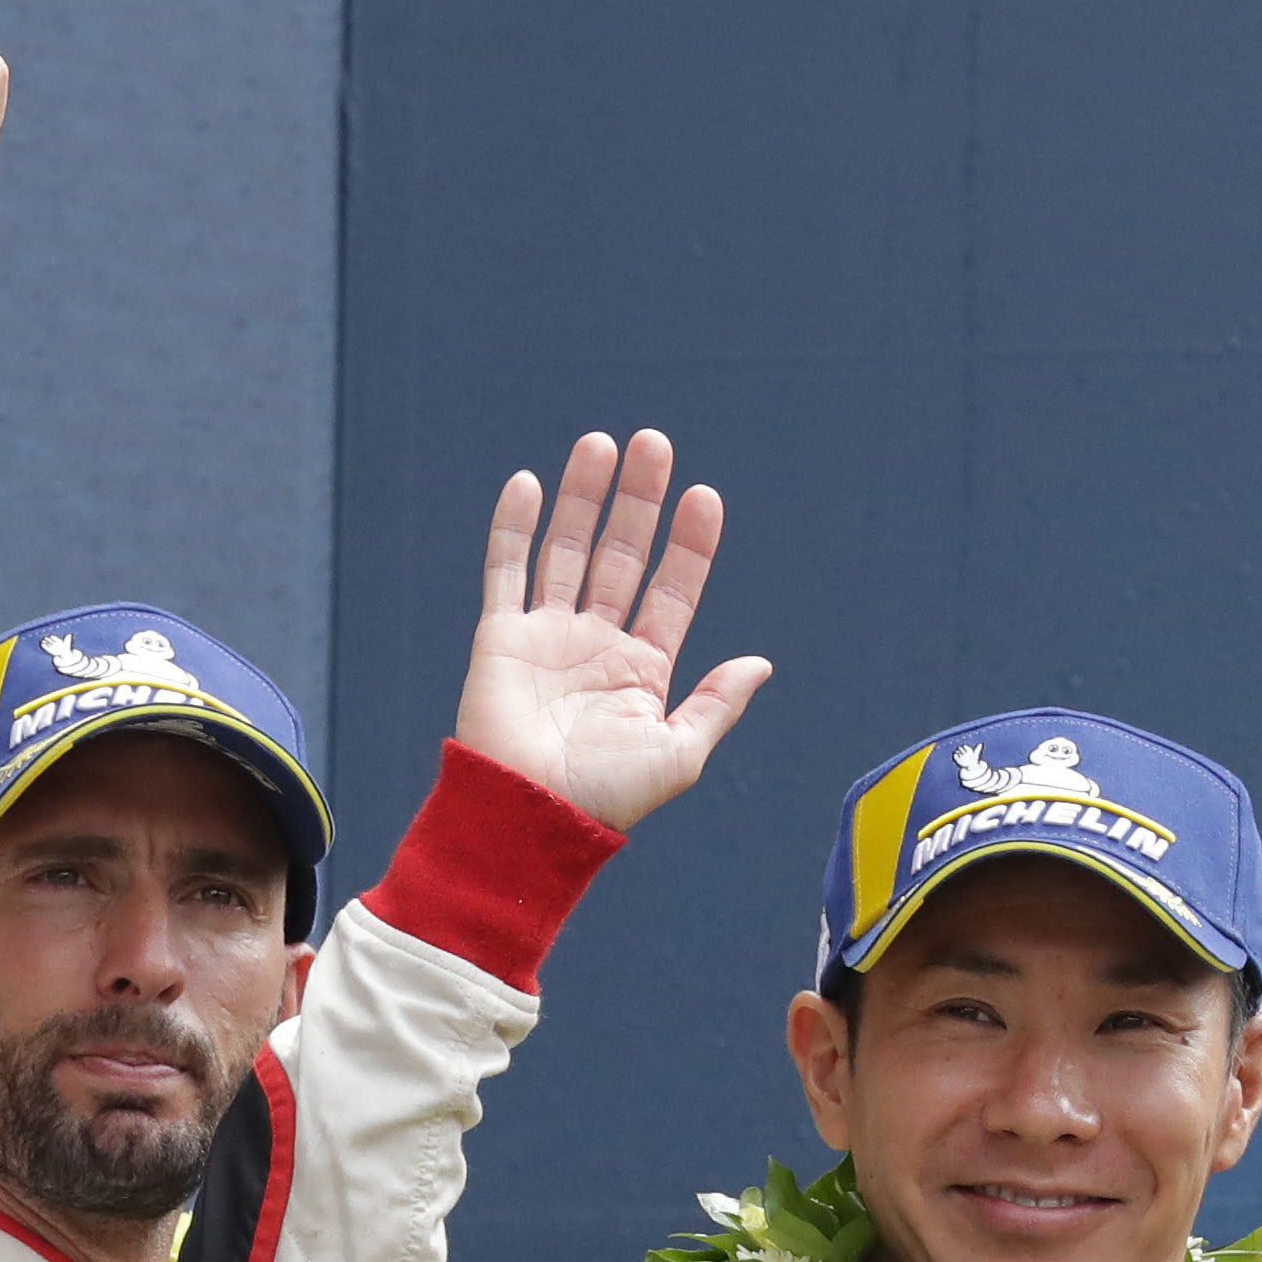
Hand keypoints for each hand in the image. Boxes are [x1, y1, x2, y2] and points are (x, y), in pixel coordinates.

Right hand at [454, 432, 772, 830]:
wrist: (531, 817)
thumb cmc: (607, 799)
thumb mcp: (680, 753)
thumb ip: (717, 704)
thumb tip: (761, 662)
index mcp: (643, 669)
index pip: (672, 590)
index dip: (689, 545)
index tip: (705, 498)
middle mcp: (597, 644)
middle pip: (622, 554)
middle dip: (638, 501)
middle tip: (653, 444)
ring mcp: (548, 636)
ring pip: (568, 550)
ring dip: (584, 497)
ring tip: (602, 444)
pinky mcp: (500, 637)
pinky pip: (507, 571)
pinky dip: (515, 527)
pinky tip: (532, 484)